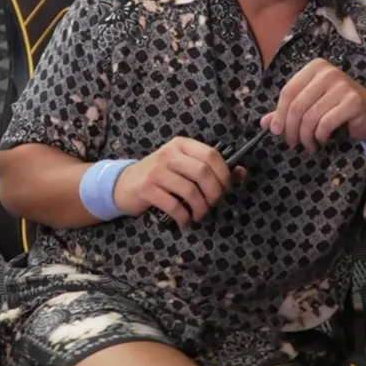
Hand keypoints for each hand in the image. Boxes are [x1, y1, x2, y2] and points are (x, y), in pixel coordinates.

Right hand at [112, 137, 244, 227]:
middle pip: (202, 172)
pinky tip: (185, 221)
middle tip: (213, 205)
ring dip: (200, 208)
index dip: (224, 174)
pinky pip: (173, 205)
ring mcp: (157, 171)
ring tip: (199, 215)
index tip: (226, 190)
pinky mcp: (147, 188)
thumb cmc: (161, 176)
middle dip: (214, 193)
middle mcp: (169, 154)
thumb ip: (211, 168)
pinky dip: (184, 217)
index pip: (212, 155)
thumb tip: (241, 173)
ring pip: (190, 190)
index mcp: (182, 145)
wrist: (124, 184)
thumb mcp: (184, 166)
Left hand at [263, 58, 365, 151]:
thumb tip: (264, 123)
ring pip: (310, 117)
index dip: (280, 114)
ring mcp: (342, 85)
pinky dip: (320, 136)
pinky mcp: (353, 101)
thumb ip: (289, 111)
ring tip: (309, 145)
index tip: (277, 132)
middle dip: (292, 129)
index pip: (288, 91)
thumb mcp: (312, 106)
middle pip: (297, 105)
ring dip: (306, 136)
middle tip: (292, 143)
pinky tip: (323, 140)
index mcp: (315, 68)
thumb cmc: (339, 108)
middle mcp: (328, 72)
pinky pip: (326, 123)